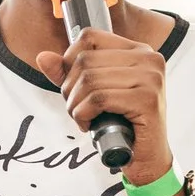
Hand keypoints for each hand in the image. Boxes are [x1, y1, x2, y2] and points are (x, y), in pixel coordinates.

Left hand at [35, 28, 171, 186]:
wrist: (147, 159)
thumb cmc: (123, 125)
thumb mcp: (93, 93)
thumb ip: (69, 74)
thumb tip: (43, 57)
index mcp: (138, 50)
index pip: (90, 37)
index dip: (70, 60)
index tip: (74, 85)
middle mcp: (149, 58)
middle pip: (85, 59)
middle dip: (70, 88)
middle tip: (76, 108)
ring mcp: (151, 78)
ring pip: (90, 80)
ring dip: (75, 104)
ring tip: (82, 118)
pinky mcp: (147, 99)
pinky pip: (99, 99)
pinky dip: (84, 114)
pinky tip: (89, 125)